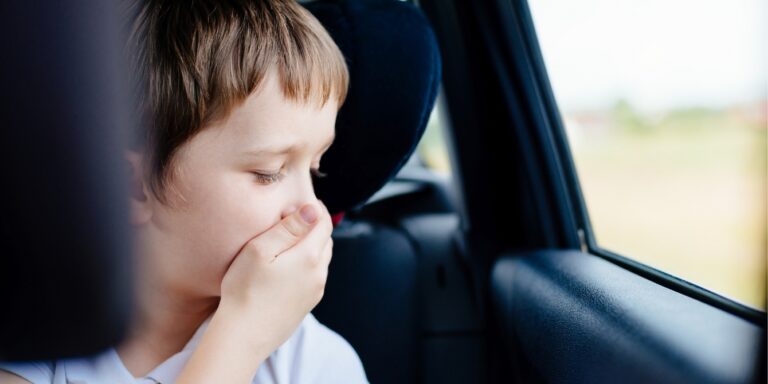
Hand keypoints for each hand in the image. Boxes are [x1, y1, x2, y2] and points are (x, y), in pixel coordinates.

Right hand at [219, 199, 333, 349]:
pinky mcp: (306, 305)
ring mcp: (315, 292)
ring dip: (312, 245)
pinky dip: (307, 264)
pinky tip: (288, 266)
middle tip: (295, 217)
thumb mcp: (261, 249)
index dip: (316, 208)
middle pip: (326, 240)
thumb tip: (312, 210)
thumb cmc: (245, 289)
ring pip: (321, 260)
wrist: (242, 336)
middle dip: (315, 225)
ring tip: (290, 240)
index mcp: (310, 256)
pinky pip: (314, 277)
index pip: (324, 223)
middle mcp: (319, 274)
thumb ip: (289, 227)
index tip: (303, 201)